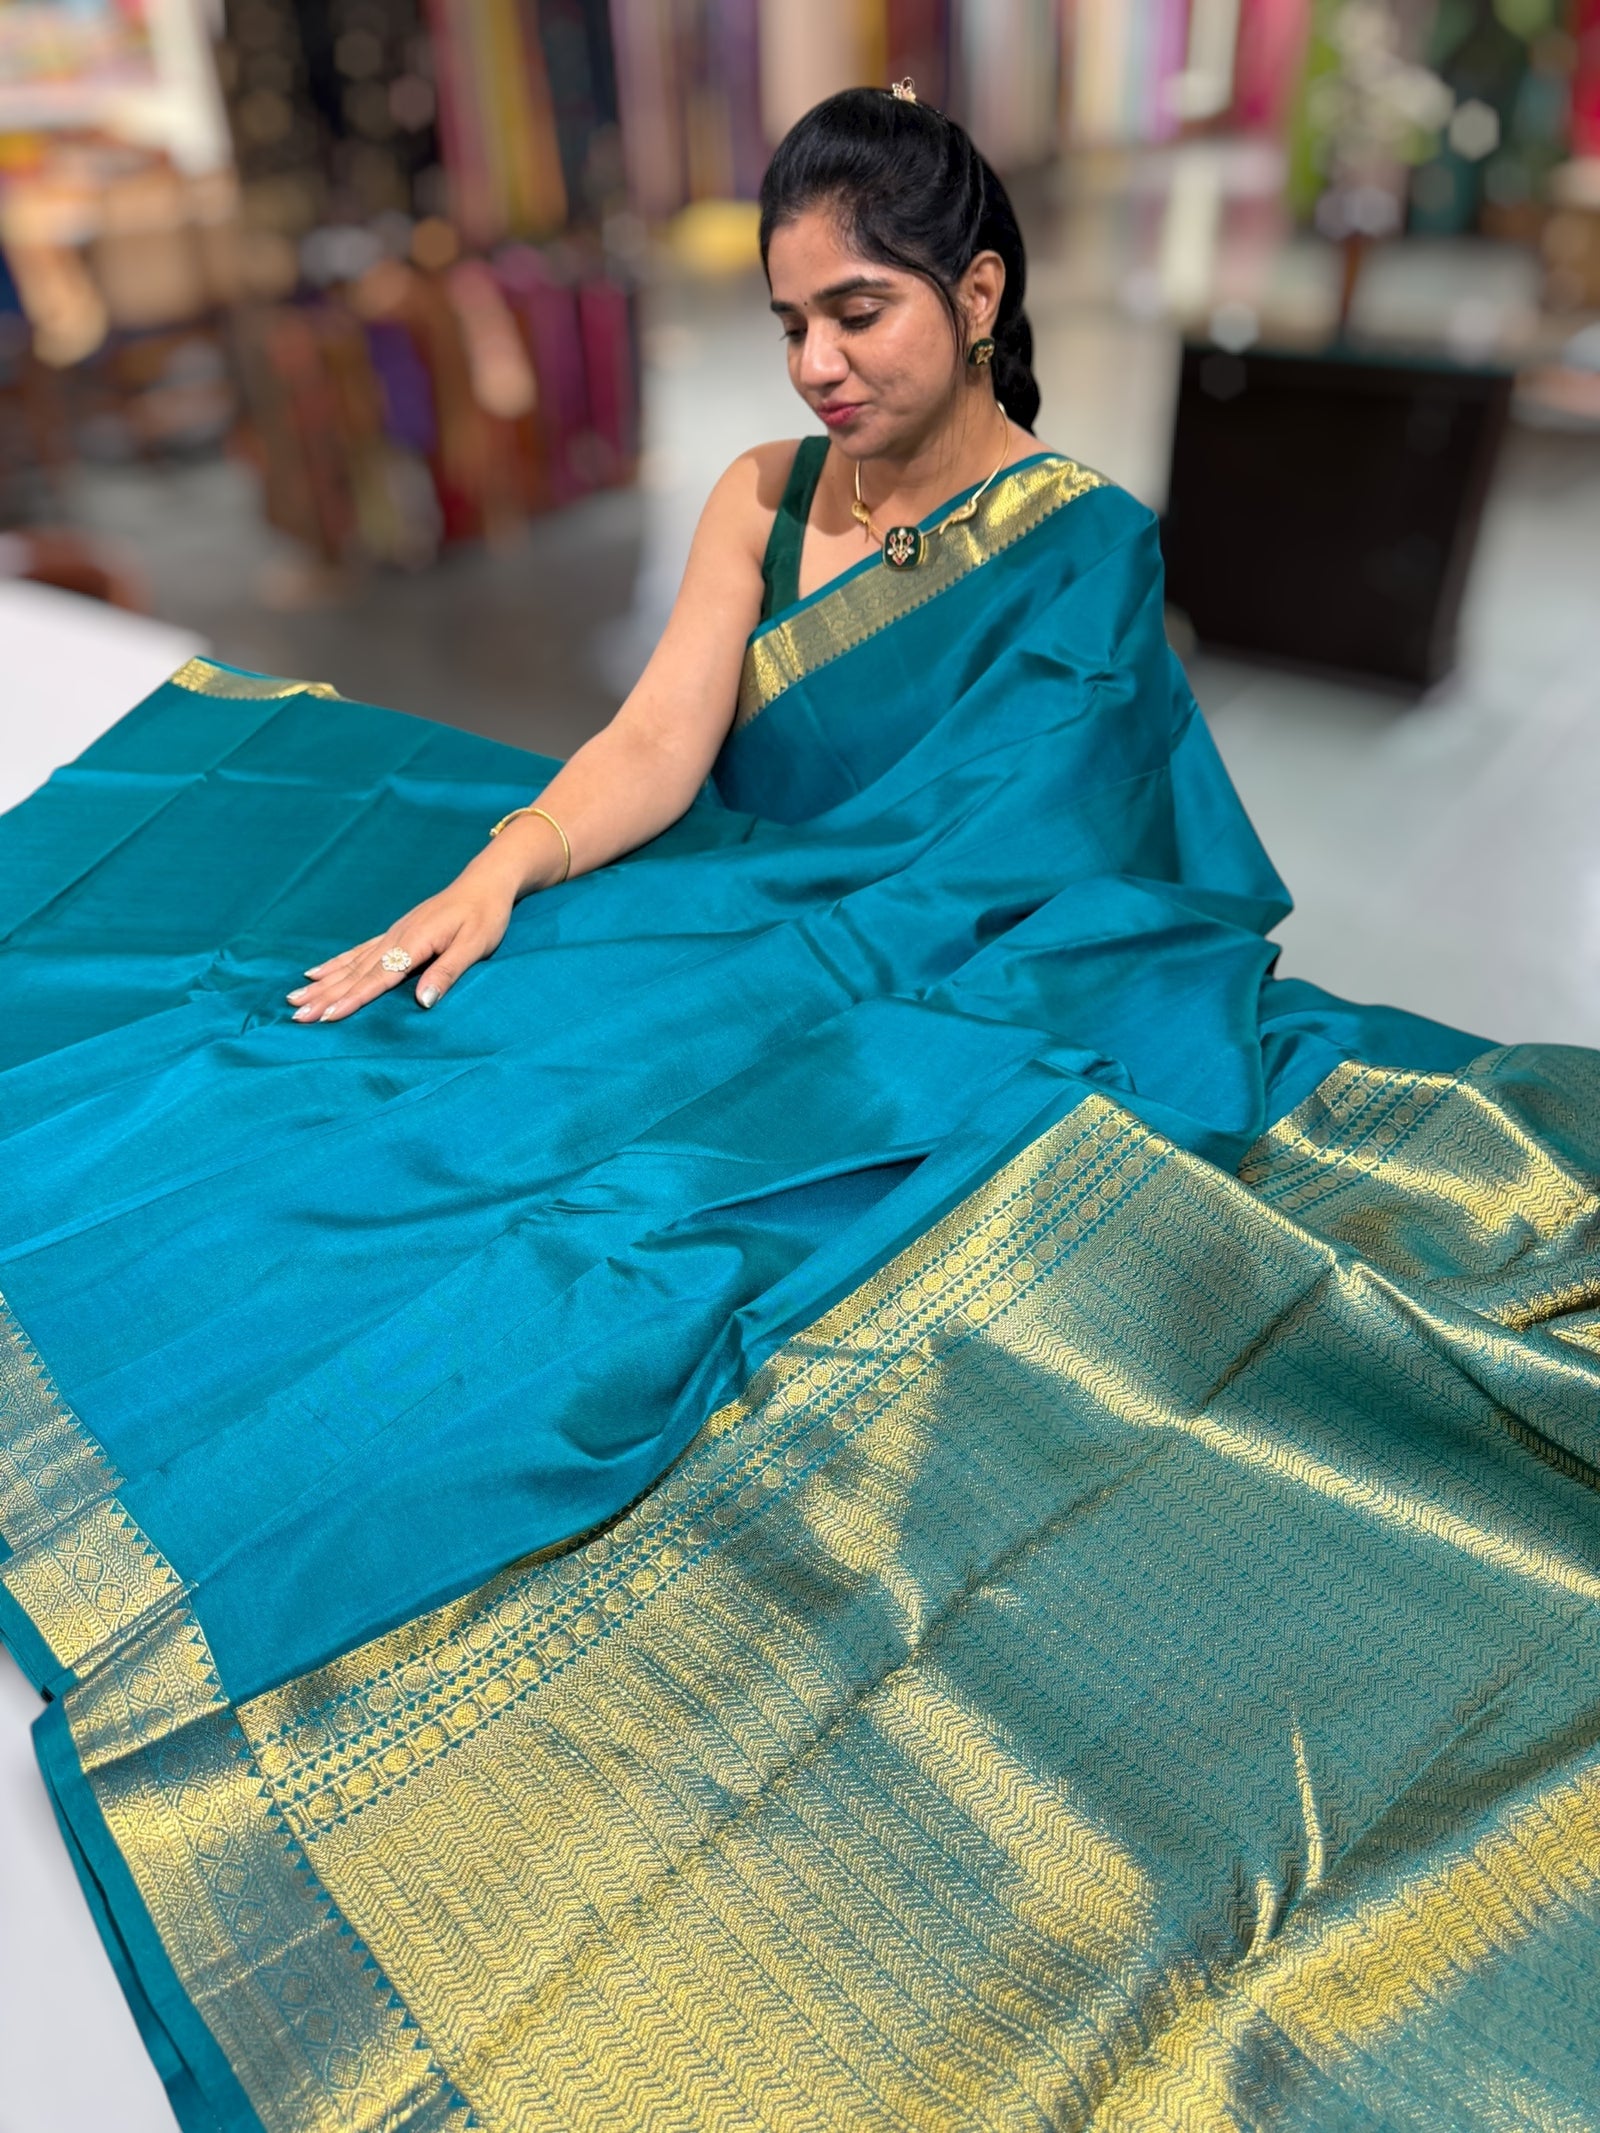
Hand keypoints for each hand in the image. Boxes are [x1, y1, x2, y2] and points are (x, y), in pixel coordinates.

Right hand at [287, 866, 516, 1022]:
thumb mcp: (476, 946)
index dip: (353, 999)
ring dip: (322, 984)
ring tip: (294, 998)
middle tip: (296, 1015)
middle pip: (355, 973)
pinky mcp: (393, 934)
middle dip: (325, 996)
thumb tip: (423, 1002)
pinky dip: (334, 965)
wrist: (483, 883)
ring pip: (350, 964)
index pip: (378, 978)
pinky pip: (357, 952)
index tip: (327, 1017)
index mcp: (415, 943)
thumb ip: (448, 972)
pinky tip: (315, 974)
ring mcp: (391, 935)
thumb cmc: (486, 916)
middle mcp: (396, 938)